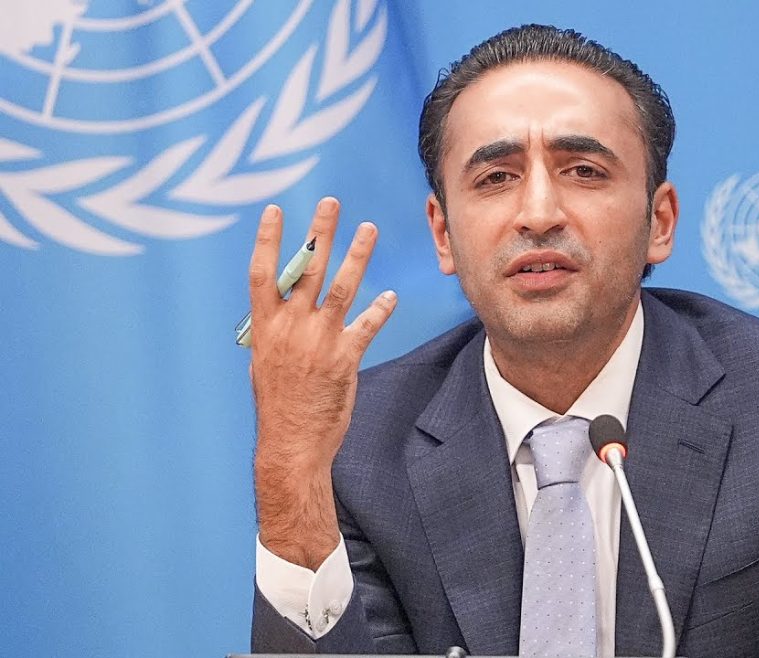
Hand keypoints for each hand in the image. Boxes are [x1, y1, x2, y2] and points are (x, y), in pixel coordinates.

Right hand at [248, 197, 396, 568]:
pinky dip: (380, 309)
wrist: (291, 443)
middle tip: (331, 202)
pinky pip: (367, 325)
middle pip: (307, 269)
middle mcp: (291, 328)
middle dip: (320, 232)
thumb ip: (277, 329)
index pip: (263, 273)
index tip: (275, 210)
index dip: (269, 240)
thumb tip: (285, 304)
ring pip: (342, 288)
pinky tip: (391, 295)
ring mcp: (319, 341)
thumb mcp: (265, 361)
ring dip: (357, 255)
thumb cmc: (278, 402)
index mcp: (265, 327)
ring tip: (369, 228)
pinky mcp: (345, 358)